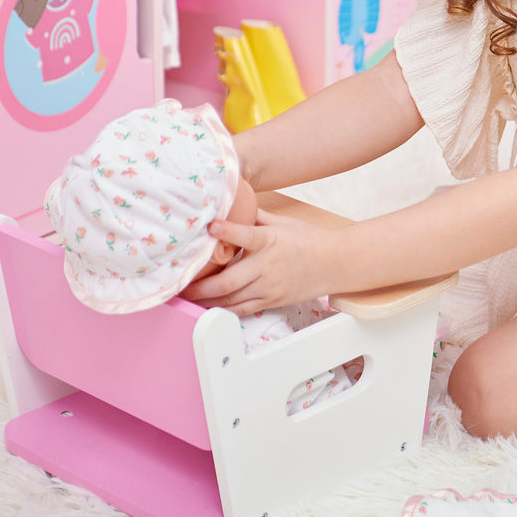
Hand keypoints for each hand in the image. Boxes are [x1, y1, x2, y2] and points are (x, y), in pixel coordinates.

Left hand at [181, 208, 343, 314]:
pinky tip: (211, 306)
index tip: (210, 226)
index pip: (245, 235)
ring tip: (189, 297)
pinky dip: (225, 309)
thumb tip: (233, 207)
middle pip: (228, 280)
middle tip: (181, 284)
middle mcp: (267, 265)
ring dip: (208, 300)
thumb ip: (256, 217)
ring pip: (232, 299)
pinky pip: (244, 309)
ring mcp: (269, 286)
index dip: (226, 231)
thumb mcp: (283, 222)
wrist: (335, 263)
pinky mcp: (272, 300)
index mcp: (270, 240)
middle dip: (201, 285)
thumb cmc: (309, 240)